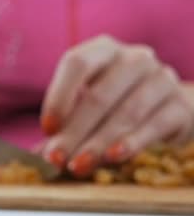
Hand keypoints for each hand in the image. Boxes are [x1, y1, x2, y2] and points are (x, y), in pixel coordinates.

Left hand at [41, 35, 193, 176]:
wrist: (168, 108)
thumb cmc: (113, 105)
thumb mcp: (85, 108)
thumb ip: (63, 128)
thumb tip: (36, 157)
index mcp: (102, 50)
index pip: (77, 63)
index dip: (59, 96)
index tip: (47, 128)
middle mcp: (134, 58)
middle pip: (98, 95)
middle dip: (74, 132)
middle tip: (57, 158)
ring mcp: (161, 79)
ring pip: (125, 112)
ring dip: (98, 142)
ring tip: (79, 165)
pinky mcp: (181, 105)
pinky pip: (154, 124)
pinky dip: (132, 142)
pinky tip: (114, 157)